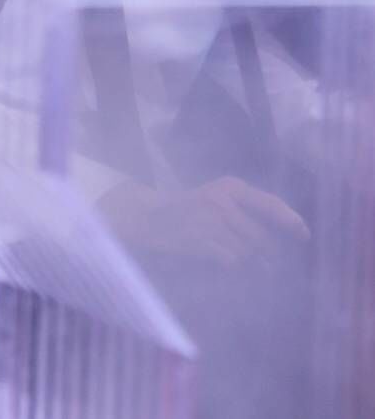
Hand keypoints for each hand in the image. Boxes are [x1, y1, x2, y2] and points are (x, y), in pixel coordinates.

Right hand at [99, 175, 309, 266]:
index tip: (305, 235)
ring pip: (248, 252)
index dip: (291, 221)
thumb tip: (281, 238)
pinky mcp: (201, 240)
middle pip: (262, 237)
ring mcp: (211, 220)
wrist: (150, 218)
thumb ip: (246, 212)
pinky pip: (232, 261)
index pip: (270, 204)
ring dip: (250, 263)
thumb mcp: (218, 199)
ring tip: (239, 262)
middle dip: (267, 254)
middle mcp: (223, 200)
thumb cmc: (190, 211)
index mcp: (231, 187)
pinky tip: (224, 263)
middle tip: (268, 263)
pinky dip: (233, 267)